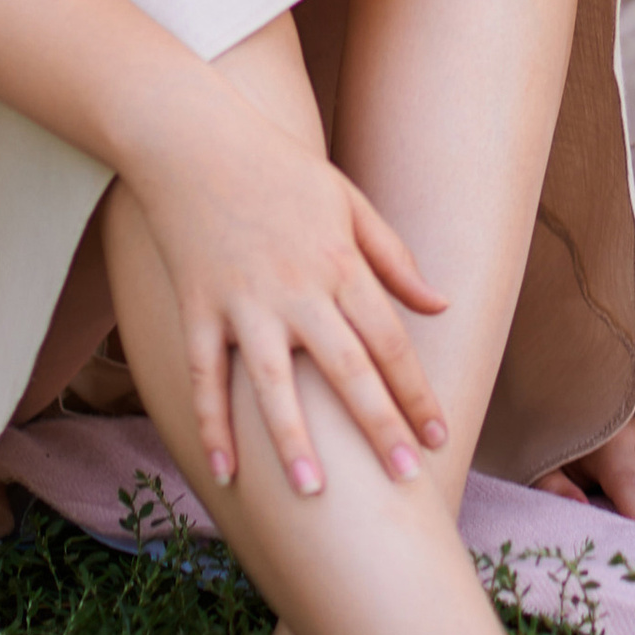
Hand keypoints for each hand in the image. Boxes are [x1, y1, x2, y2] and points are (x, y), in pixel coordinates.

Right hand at [120, 80, 447, 495]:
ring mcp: (244, 301)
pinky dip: (212, 425)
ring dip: (294, 441)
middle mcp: (297, 289)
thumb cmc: (279, 170)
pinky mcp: (198, 307)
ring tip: (313, 494)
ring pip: (273, 384)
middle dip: (379, 427)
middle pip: (347, 369)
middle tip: (406, 479)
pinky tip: (226, 471)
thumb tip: (439, 304)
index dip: (417, 391)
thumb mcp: (349, 201)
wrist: (194, 140)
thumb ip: (393, 259)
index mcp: (340, 263)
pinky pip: (206, 376)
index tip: (440, 434)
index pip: (390, 340)